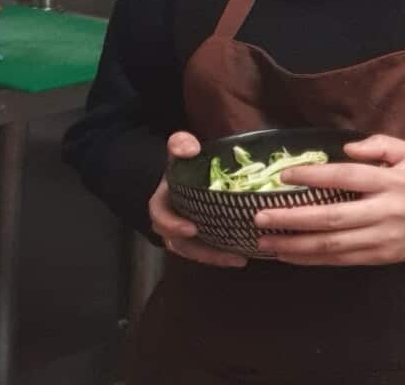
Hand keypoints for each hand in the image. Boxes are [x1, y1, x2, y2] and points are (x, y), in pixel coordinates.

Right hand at [148, 131, 246, 267]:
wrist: (185, 175)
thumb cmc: (183, 164)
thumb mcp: (180, 150)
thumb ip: (180, 144)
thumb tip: (190, 149)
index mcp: (163, 203)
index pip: (160, 217)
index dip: (172, 225)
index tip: (192, 229)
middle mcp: (171, 223)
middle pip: (180, 244)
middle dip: (202, 251)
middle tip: (227, 253)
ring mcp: (185, 234)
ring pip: (196, 253)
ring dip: (216, 258)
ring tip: (240, 259)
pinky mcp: (200, 239)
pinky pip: (207, 252)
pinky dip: (222, 256)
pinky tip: (244, 256)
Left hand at [254, 135, 404, 265]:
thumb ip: (380, 144)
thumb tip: (345, 148)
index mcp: (392, 182)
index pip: (346, 177)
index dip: (313, 177)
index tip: (284, 176)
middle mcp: (386, 211)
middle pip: (332, 217)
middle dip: (293, 218)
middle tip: (260, 216)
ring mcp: (382, 238)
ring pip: (332, 245)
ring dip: (295, 245)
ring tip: (264, 242)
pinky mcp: (379, 257)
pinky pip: (339, 260)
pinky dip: (311, 259)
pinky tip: (288, 255)